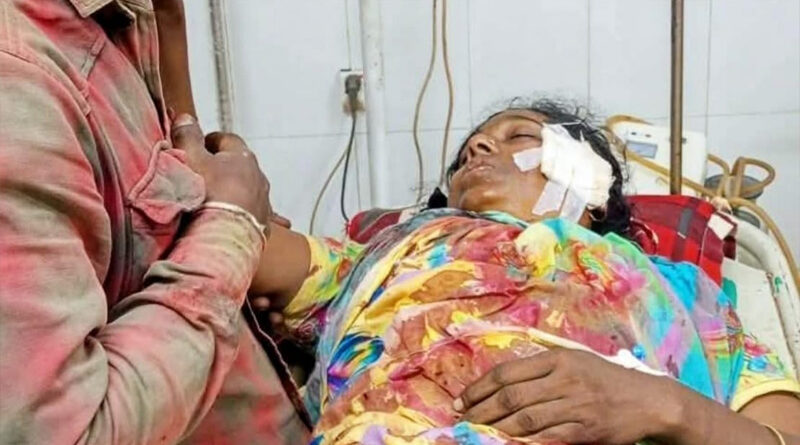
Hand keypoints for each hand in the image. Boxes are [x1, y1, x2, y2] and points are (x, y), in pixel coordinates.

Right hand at [171, 114, 272, 225]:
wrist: (225, 235)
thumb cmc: (209, 194)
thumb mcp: (192, 160)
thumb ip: (187, 137)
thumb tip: (185, 118)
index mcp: (242, 157)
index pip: (227, 139)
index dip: (209, 141)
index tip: (196, 148)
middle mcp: (258, 177)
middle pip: (240, 165)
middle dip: (224, 167)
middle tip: (203, 174)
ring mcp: (263, 201)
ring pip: (249, 190)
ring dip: (236, 191)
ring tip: (217, 199)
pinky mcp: (263, 224)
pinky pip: (257, 215)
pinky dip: (249, 214)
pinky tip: (251, 221)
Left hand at [455, 349, 672, 443]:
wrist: (649, 400)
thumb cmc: (607, 380)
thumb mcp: (575, 361)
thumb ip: (541, 368)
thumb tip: (501, 382)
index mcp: (557, 359)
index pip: (507, 372)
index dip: (479, 388)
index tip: (461, 401)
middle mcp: (564, 379)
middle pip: (510, 396)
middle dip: (480, 411)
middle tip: (462, 421)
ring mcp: (576, 404)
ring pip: (525, 419)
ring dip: (496, 429)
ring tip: (477, 434)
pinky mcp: (586, 429)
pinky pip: (548, 437)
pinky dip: (524, 442)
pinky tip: (507, 443)